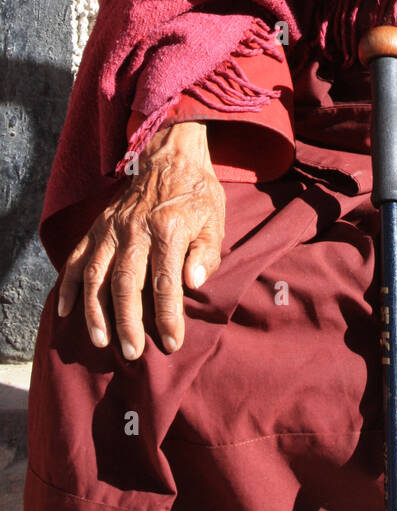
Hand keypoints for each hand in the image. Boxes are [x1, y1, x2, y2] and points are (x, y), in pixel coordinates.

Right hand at [57, 119, 224, 358]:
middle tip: (131, 352)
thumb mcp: (215, 220)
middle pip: (126, 283)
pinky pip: (78, 258)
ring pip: (96, 275)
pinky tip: (66, 311)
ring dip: (96, 311)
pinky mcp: (97, 227)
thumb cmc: (196, 196)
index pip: (166, 282)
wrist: (170, 158)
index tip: (171, 343)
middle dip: (128, 322)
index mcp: (168, 230)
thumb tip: (193, 283)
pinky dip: (69, 285)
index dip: (168, 316)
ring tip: (100, 340)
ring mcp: (112, 229)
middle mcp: (135, 230)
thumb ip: (206, 253)